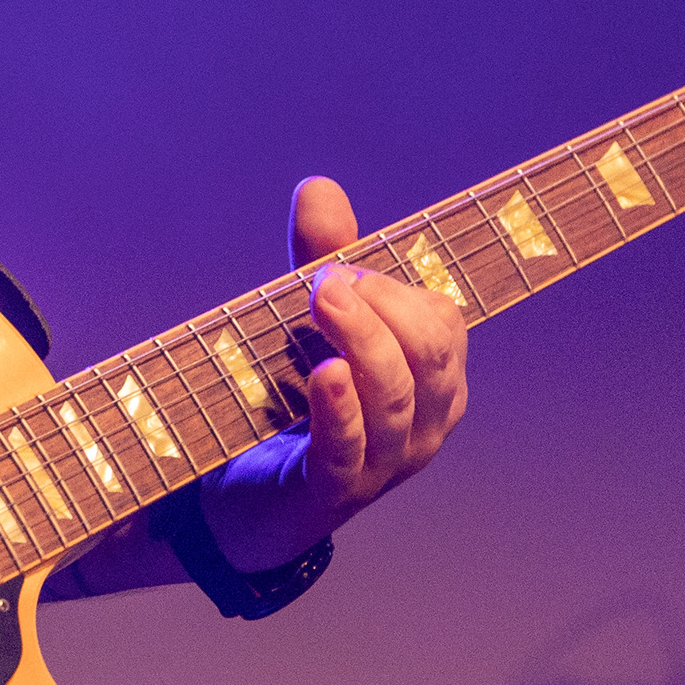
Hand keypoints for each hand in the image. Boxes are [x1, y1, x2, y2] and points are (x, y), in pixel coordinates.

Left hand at [199, 176, 469, 570]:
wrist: (243, 499)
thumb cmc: (294, 402)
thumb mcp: (310, 325)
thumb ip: (322, 258)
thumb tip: (318, 186)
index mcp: (432, 381)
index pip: (442, 322)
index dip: (393, 288)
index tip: (335, 264)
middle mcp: (423, 422)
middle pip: (431, 354)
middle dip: (382, 306)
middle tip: (323, 280)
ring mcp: (385, 463)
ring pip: (396, 396)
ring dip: (360, 339)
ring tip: (319, 298)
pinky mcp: (334, 493)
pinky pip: (351, 449)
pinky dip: (341, 408)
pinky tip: (324, 374)